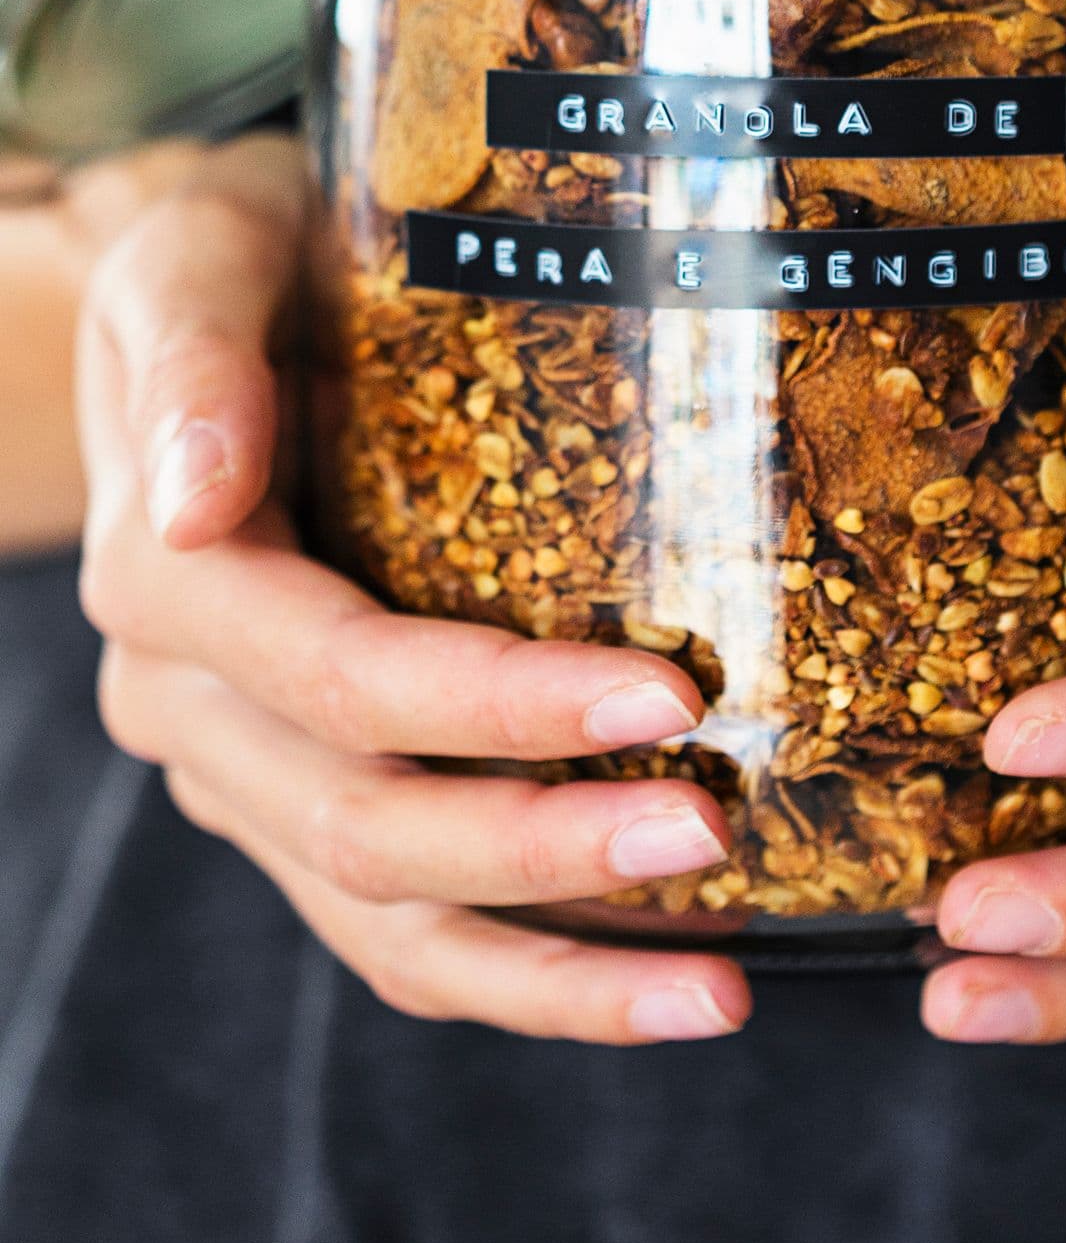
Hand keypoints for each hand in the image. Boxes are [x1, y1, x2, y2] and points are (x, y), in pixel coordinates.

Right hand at [77, 137, 750, 1044]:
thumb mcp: (198, 255)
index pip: (343, 681)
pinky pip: (396, 928)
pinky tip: (650, 980)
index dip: (497, 709)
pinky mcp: (297, 799)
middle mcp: (187, 703)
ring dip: (550, 963)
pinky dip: (518, 971)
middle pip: (368, 827)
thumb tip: (196, 492)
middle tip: (715, 831)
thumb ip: (192, 358)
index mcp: (172, 580)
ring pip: (381, 923)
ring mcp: (239, 770)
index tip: (664, 701)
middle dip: (548, 849)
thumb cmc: (228, 252)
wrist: (201, 302)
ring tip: (715, 990)